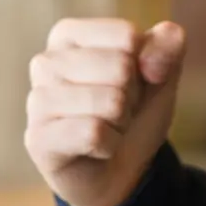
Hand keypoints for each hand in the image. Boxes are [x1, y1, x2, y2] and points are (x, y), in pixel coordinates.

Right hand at [25, 18, 186, 205]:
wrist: (119, 171)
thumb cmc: (131, 113)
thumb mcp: (159, 76)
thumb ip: (168, 46)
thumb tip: (167, 34)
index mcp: (68, 35)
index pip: (127, 35)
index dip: (142, 64)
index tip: (127, 84)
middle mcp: (45, 62)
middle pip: (121, 67)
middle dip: (132, 97)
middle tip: (116, 112)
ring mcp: (37, 101)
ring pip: (110, 101)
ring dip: (121, 122)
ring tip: (106, 128)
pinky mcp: (38, 139)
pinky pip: (94, 133)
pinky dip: (109, 145)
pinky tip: (96, 149)